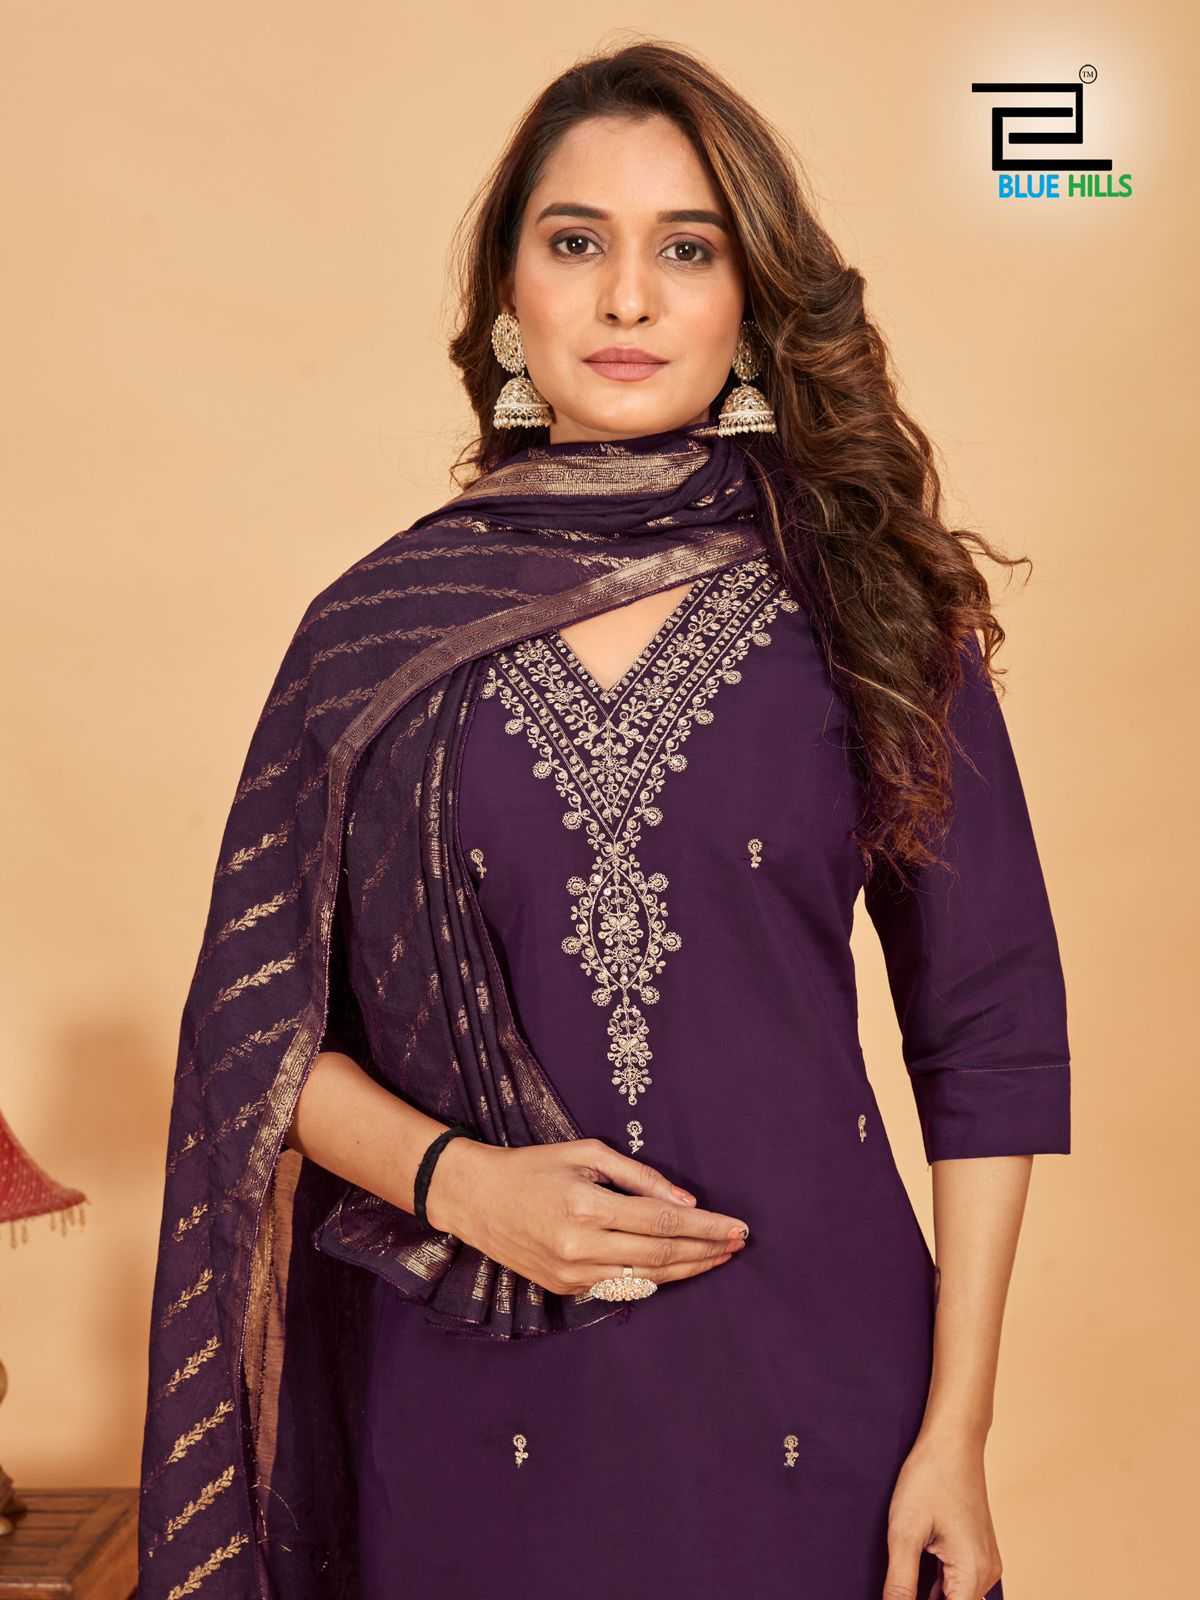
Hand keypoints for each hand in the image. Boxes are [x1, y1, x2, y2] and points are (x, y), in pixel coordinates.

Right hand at [426, 1134, 749, 1293]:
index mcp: (587, 1206)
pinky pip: (622, 1285)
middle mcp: (581, 1246)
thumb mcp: (585, 1152)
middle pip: (661, 1254)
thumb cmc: (532, 1166)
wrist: (475, 1198)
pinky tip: (679, 1269)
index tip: (737, 1227)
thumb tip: (685, 1200)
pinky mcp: (566, 1288)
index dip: (705, 1227)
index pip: (662, 1220)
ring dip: (688, 1269)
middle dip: (706, 1250)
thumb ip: (637, 1175)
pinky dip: (655, 1278)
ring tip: (719, 1258)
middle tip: (738, 1244)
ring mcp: (572, 1273)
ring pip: (646, 1278)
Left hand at [882, 1428, 1001, 1599]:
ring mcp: (985, 1563)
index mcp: (972, 1572)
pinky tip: (916, 1577)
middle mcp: (986, 1573)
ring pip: (957, 1598)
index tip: (899, 1596)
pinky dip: (937, 1586)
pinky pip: (959, 1583)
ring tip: (905, 1577)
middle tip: (898, 1587)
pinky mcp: (978, 1553)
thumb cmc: (930, 1478)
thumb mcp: (904, 1533)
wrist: (954, 1440)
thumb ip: (900, 1584)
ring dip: (930, 1596)